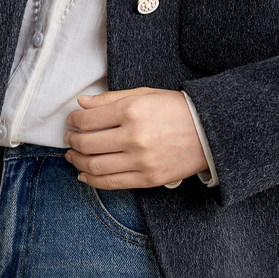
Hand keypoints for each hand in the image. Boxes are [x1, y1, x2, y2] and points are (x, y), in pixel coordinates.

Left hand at [63, 87, 209, 188]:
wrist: (209, 132)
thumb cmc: (176, 109)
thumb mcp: (144, 94)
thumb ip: (110, 98)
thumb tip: (81, 103)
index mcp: (132, 110)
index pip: (88, 119)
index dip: (74, 120)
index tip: (72, 120)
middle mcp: (134, 136)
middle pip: (87, 144)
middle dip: (72, 141)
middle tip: (69, 138)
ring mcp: (141, 160)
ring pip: (95, 165)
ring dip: (77, 161)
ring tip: (72, 156)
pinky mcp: (148, 179)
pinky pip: (111, 183)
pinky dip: (92, 180)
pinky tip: (84, 174)